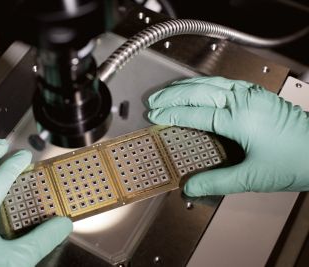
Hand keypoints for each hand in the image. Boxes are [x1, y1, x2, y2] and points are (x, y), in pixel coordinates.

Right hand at [147, 76, 308, 196]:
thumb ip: (217, 181)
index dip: (172, 113)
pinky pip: (223, 82)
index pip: (195, 112)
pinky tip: (197, 87)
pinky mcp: (257, 94)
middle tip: (153, 101)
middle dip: (172, 95)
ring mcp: (251, 93)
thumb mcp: (252, 177)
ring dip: (185, 85)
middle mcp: (243, 100)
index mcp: (239, 118)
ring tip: (167, 91)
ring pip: (210, 82)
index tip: (155, 116)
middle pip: (198, 91)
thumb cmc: (295, 160)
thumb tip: (190, 187)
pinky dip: (203, 84)